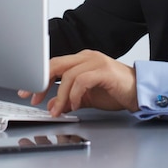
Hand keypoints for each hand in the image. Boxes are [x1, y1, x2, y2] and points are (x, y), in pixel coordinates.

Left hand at [18, 50, 138, 115]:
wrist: (138, 91)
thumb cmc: (115, 90)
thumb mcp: (87, 97)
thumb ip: (70, 98)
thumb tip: (52, 105)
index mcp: (82, 59)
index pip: (55, 64)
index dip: (40, 78)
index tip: (29, 92)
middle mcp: (87, 57)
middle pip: (57, 64)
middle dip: (42, 82)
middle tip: (33, 97)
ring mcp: (96, 61)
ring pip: (68, 74)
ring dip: (59, 95)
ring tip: (56, 110)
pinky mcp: (104, 70)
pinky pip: (82, 80)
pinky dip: (75, 94)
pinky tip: (75, 105)